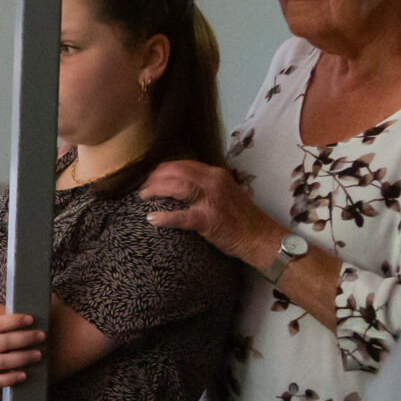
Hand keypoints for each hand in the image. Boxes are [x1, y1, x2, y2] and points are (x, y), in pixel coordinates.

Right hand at [0, 311, 42, 388]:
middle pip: (5, 342)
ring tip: (38, 354)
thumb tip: (25, 322)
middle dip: (25, 338)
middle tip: (42, 336)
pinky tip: (23, 376)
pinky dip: (10, 379)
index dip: (15, 320)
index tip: (31, 318)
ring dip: (23, 358)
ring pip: (3, 361)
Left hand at [140, 160, 280, 267]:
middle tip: (142, 185)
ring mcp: (211, 200)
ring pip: (177, 187)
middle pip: (177, 171)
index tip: (151, 175)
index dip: (164, 168)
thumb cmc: (239, 217)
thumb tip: (179, 185)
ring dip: (156, 189)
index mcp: (215, 174)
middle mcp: (213, 181)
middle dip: (156, 176)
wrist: (259, 236)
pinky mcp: (208, 219)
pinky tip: (152, 219)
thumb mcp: (223, 192)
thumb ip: (204, 186)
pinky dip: (165, 217)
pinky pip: (182, 216)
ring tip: (143, 195)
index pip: (184, 164)